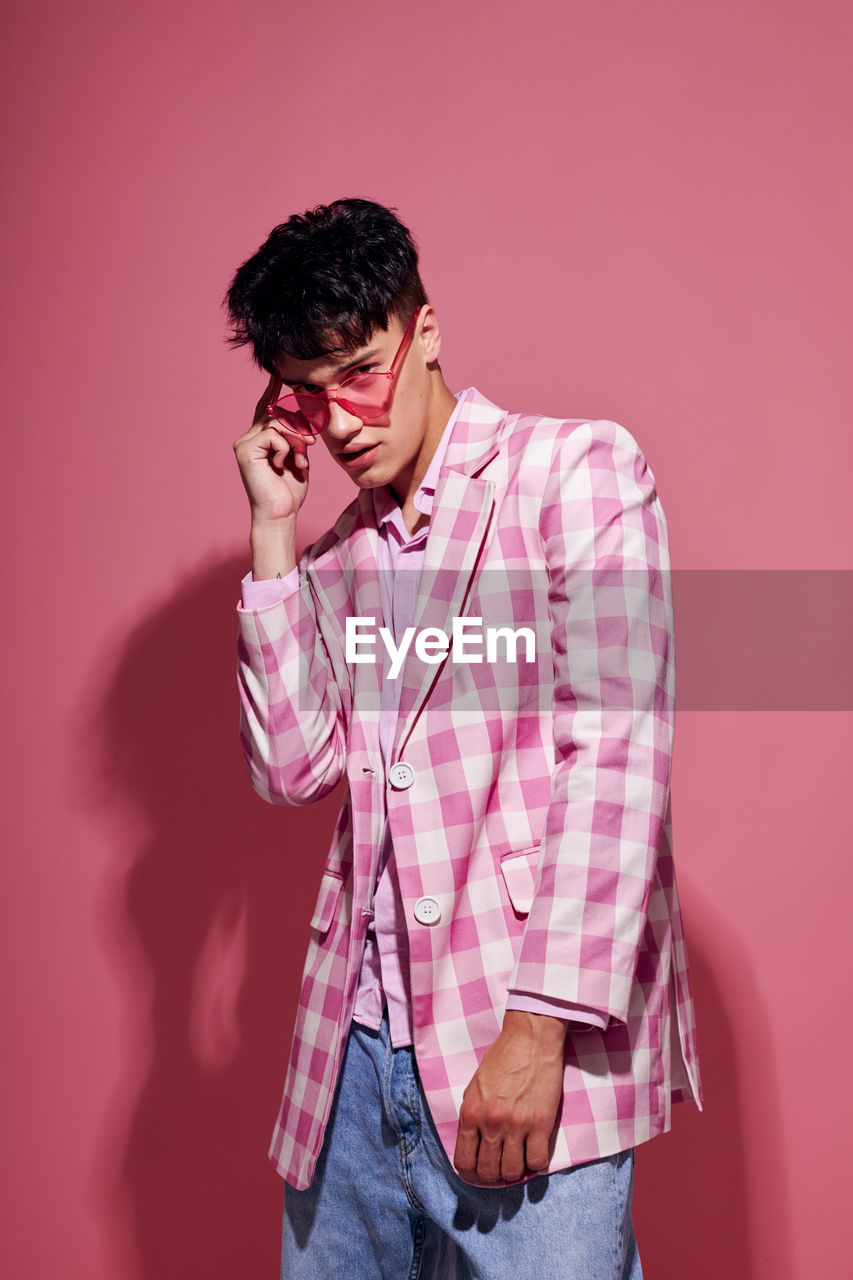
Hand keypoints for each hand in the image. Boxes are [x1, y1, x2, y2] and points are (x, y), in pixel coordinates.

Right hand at [232, 375, 314, 522]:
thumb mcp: (298, 457)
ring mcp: (244, 443)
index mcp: (260, 440)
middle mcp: (248, 438)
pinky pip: (272, 434)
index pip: (266, 409)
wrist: (280, 514)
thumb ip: (296, 436)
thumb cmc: (289, 491)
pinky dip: (285, 448)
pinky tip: (283, 465)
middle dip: (298, 427)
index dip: (272, 391)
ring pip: (277, 422)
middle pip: (277, 414)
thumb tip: (301, 419)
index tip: (279, 373)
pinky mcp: (245, 450)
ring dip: (295, 440)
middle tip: (309, 444)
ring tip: (300, 460)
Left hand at [453, 1010, 566, 1184]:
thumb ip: (473, 1117)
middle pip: (488, 1172)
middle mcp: (491, 1123)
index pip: (464, 1162)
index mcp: (471, 1113)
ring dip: (515, 1171)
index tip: (479, 1174)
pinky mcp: (541, 1124)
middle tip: (500, 1168)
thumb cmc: (502, 1059)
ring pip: (512, 1172)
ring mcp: (517, 1125)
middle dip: (493, 1176)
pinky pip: (538, 1162)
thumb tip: (475, 1146)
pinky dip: (536, 1164)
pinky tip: (534, 1151)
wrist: (530, 1039)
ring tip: (518, 1160)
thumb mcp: (475, 1087)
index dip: (471, 1175)